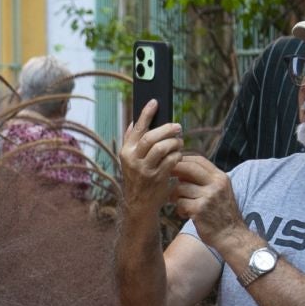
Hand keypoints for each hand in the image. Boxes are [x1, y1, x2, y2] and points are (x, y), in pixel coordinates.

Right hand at [118, 99, 183, 216]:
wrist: (139, 203)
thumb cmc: (138, 177)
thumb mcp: (130, 160)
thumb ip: (132, 141)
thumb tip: (134, 121)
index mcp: (125, 151)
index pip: (136, 128)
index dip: (146, 114)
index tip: (155, 102)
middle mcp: (132, 160)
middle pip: (151, 137)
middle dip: (167, 129)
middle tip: (177, 127)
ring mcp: (145, 170)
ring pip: (162, 148)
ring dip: (174, 143)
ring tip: (179, 142)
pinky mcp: (157, 178)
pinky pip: (172, 161)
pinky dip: (177, 155)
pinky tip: (178, 155)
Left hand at [173, 154, 243, 246]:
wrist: (231, 235)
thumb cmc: (221, 213)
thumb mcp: (220, 191)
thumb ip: (205, 179)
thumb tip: (181, 169)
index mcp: (221, 177)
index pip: (199, 160)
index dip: (183, 160)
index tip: (173, 164)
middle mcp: (216, 184)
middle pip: (188, 168)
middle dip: (174, 171)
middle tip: (166, 177)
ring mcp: (208, 197)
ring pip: (180, 188)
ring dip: (176, 196)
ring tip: (182, 204)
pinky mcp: (199, 210)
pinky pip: (180, 203)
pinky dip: (179, 209)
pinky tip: (185, 215)